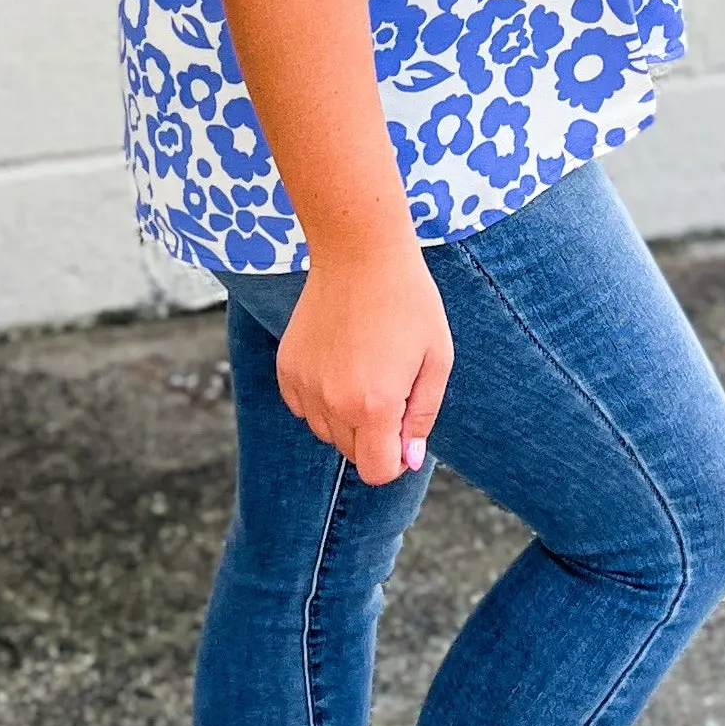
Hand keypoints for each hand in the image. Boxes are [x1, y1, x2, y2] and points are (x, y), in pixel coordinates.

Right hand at [274, 244, 452, 484]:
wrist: (360, 254)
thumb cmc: (408, 302)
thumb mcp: (436, 359)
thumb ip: (422, 415)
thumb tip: (408, 458)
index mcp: (374, 407)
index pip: (377, 471)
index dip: (395, 459)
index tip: (404, 431)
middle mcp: (333, 403)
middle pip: (351, 452)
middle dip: (374, 433)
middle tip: (391, 385)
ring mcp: (305, 386)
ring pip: (326, 430)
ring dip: (346, 416)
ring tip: (365, 368)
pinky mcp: (287, 368)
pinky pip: (303, 406)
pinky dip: (320, 397)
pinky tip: (339, 361)